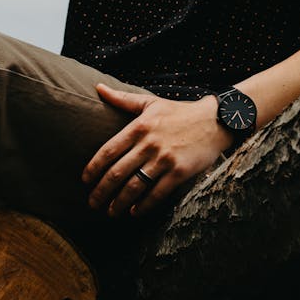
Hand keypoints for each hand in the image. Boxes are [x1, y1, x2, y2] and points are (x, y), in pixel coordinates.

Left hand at [82, 84, 232, 217]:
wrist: (214, 121)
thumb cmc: (179, 112)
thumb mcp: (150, 102)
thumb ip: (122, 98)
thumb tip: (98, 87)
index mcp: (139, 126)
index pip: (108, 151)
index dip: (93, 168)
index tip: (85, 180)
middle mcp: (149, 144)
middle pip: (117, 173)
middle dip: (101, 191)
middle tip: (92, 202)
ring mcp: (164, 159)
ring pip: (134, 186)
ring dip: (119, 202)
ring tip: (110, 212)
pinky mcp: (179, 172)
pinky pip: (156, 194)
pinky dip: (143, 206)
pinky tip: (134, 212)